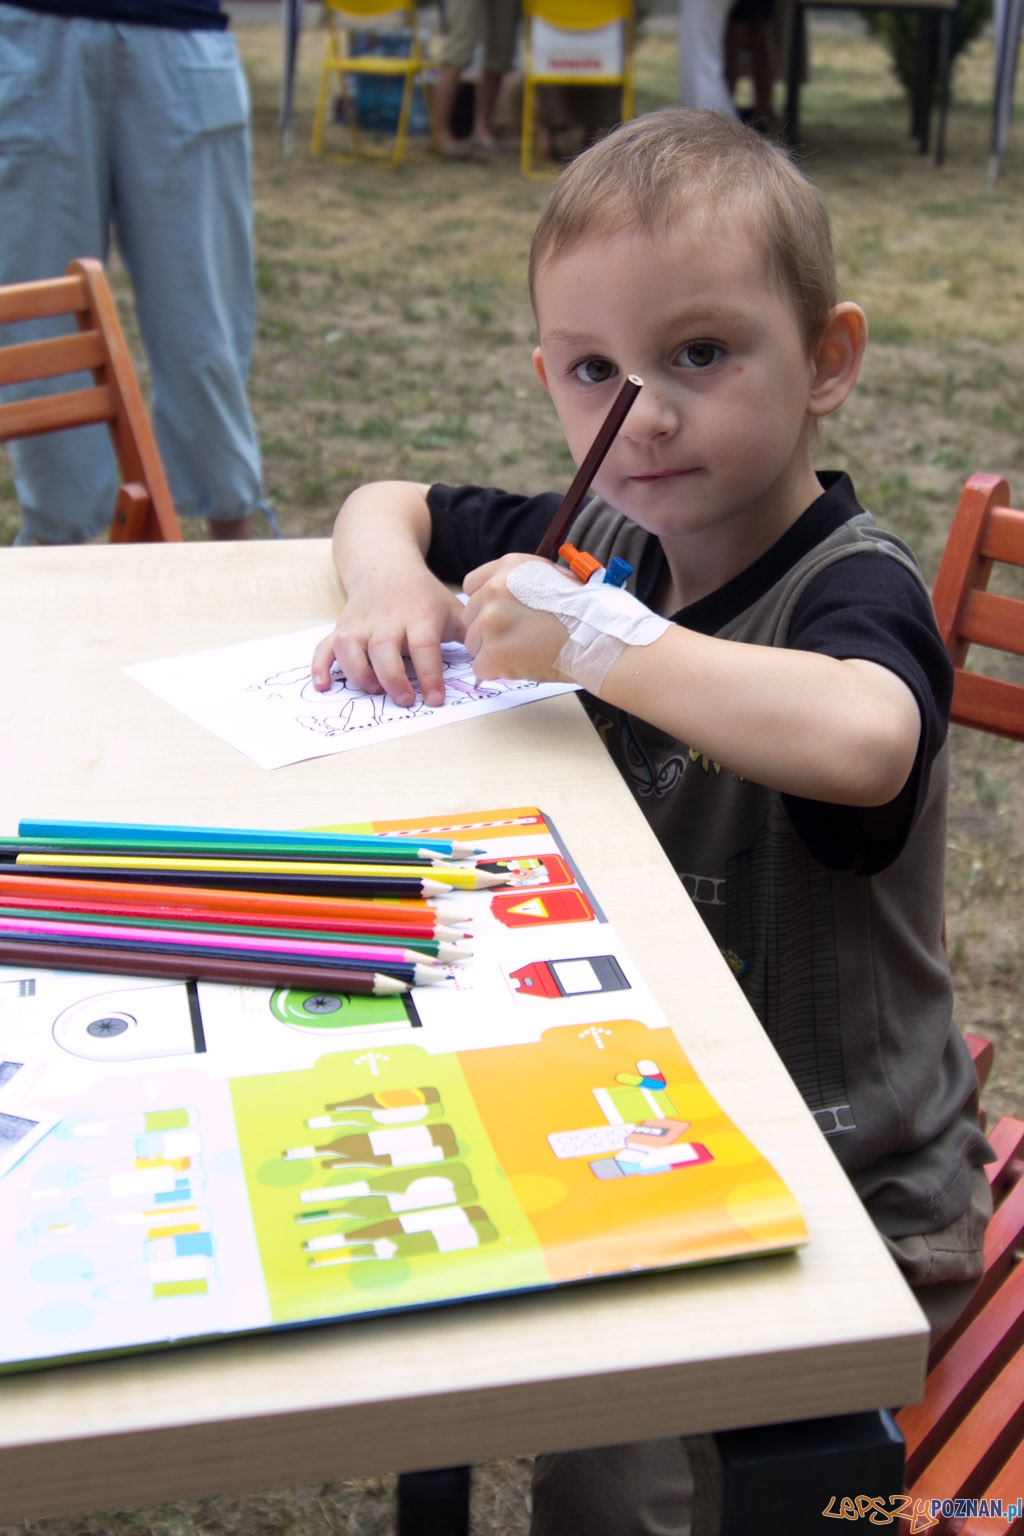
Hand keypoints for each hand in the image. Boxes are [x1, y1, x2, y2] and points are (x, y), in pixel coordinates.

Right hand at [311, 562, 466, 707]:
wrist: (385, 565)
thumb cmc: (422, 596)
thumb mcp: (451, 608)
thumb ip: (471, 634)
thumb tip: (493, 662)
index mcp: (418, 615)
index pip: (423, 646)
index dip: (429, 674)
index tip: (434, 700)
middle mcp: (386, 620)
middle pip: (384, 649)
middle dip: (393, 678)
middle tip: (405, 700)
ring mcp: (360, 625)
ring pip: (351, 649)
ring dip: (359, 673)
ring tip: (374, 691)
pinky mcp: (341, 629)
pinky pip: (324, 648)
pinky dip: (320, 667)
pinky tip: (324, 687)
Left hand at [463, 555, 572, 682]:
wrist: (600, 637)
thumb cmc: (584, 612)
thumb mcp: (552, 576)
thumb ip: (521, 583)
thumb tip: (505, 598)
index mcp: (509, 568)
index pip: (472, 586)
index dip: (484, 605)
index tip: (500, 616)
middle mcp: (494, 589)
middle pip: (471, 617)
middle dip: (489, 631)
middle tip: (519, 639)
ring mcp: (492, 621)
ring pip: (474, 644)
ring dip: (494, 652)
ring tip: (526, 652)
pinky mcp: (494, 652)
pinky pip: (481, 667)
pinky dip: (498, 671)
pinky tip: (524, 665)